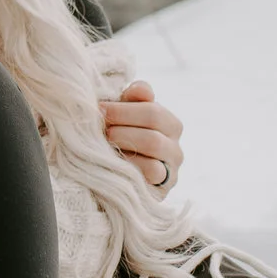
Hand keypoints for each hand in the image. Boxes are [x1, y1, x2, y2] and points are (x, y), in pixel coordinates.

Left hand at [103, 80, 182, 196]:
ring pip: (154, 146)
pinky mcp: (163, 188)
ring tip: (106, 143)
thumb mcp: (126, 116)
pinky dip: (131, 164)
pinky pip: (152, 172)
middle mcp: (176, 148)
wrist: (116, 180)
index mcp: (170, 124)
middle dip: (122, 126)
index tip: (100, 109)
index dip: (123, 109)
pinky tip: (114, 161)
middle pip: (153, 130)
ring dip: (125, 142)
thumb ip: (134, 98)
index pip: (153, 110)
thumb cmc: (120, 139)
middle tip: (102, 128)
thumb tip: (139, 88)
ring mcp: (171, 170)